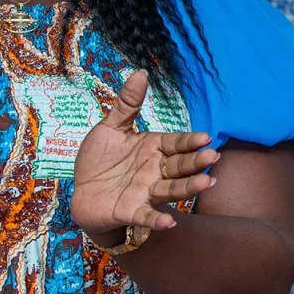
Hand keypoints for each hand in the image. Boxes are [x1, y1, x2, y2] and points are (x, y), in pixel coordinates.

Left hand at [71, 70, 219, 236]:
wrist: (80, 192)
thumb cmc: (99, 160)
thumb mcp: (110, 128)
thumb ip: (127, 104)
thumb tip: (141, 72)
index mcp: (153, 148)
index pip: (176, 143)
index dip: (190, 141)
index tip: (206, 137)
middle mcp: (155, 170)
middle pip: (180, 166)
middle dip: (197, 162)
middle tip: (213, 157)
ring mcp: (145, 191)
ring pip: (171, 189)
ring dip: (188, 188)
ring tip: (206, 183)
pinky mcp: (130, 211)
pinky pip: (146, 215)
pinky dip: (157, 219)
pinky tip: (169, 222)